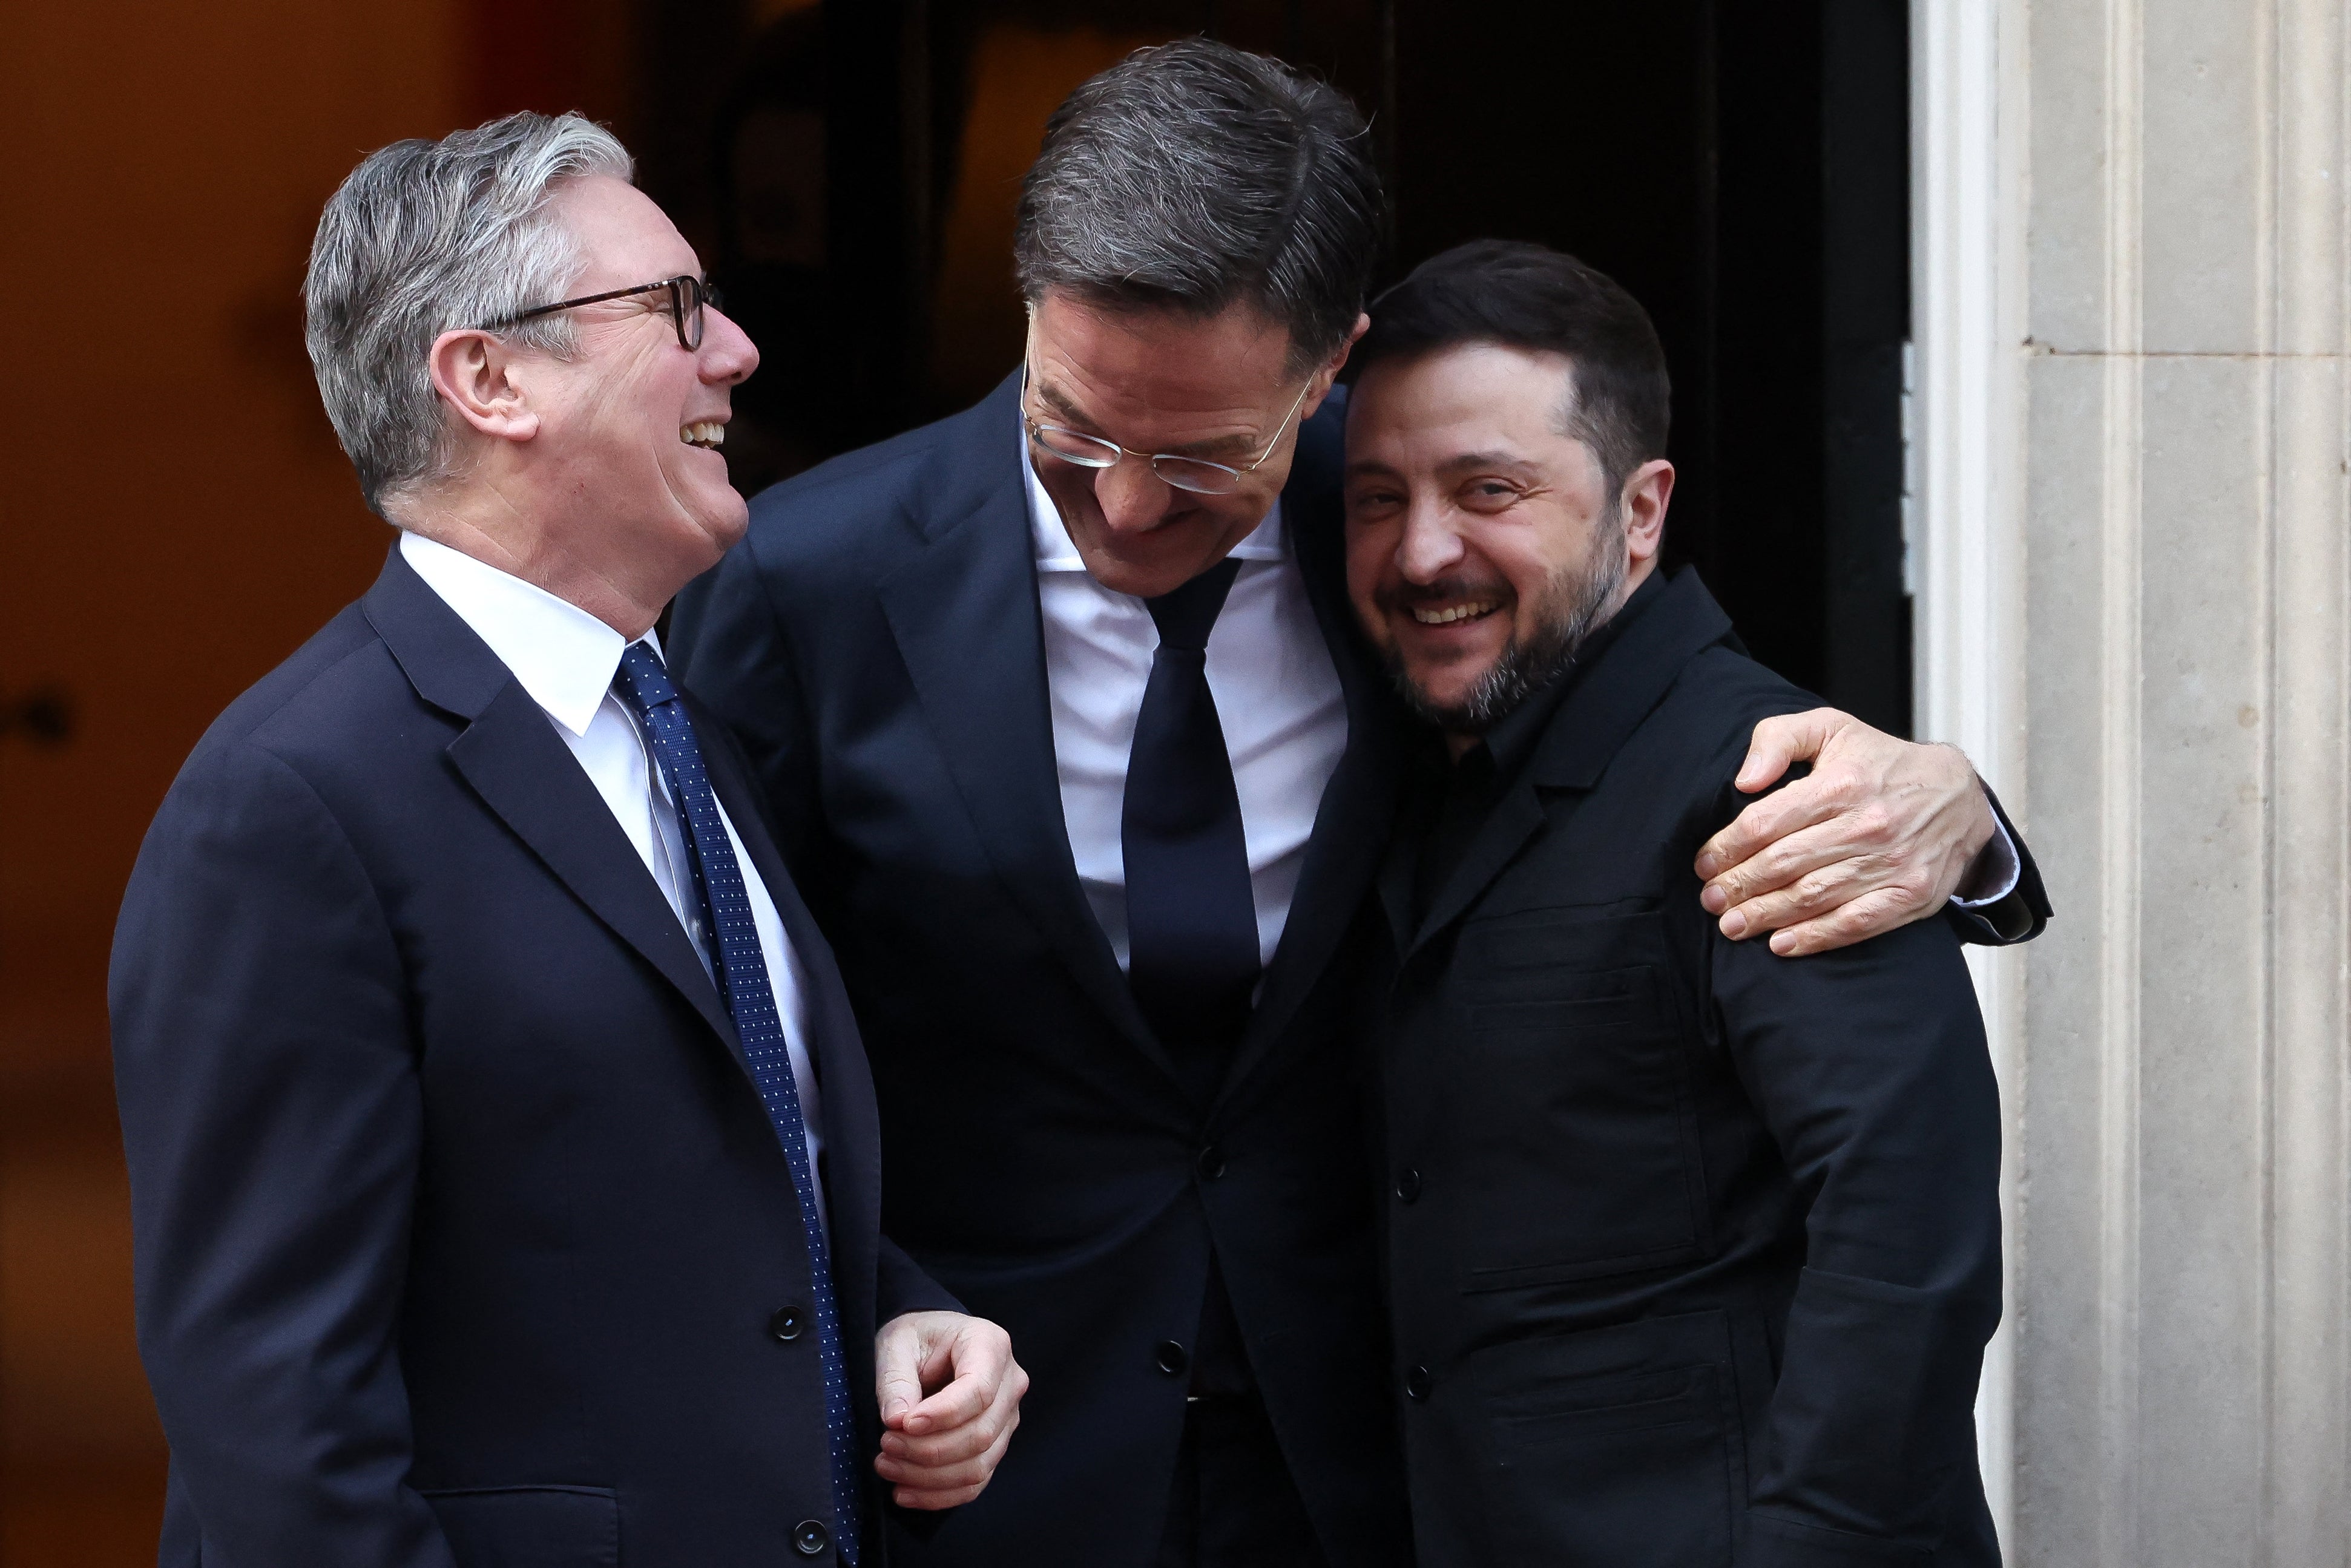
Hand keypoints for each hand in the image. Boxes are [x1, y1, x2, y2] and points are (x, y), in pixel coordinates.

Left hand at [873, 1311, 1027, 1509]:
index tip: (902, 1424)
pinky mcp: (995, 1445)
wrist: (930, 1344)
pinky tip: (904, 1491)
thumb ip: (896, 1379)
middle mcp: (1009, 1383)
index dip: (941, 1416)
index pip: (978, 1391)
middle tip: (884, 1445)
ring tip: (886, 1465)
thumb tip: (896, 1421)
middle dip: (926, 1450)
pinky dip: (938, 1495)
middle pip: (979, 1434)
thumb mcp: (897, 1343)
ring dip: (928, 1476)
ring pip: (978, 1465)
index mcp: (990, 1345)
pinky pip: (975, 1483)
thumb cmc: (916, 1338)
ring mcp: (1007, 1418)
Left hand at [1693, 708, 1995, 956]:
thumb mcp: (1830, 729)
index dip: (1726, 848)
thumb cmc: (1880, 762)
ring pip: (1812, 897)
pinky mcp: (1910, 894)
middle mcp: (1866, 825)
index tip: (1704, 863)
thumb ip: (1778, 739)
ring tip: (1731, 925)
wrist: (1958, 795)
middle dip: (1738, 886)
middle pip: (1783, 864)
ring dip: (1765, 916)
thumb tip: (1743, 780)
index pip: (1765, 823)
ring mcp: (1891, 863)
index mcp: (1840, 784)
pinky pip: (1856, 923)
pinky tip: (1781, 944)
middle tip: (1710, 900)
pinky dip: (1816, 938)